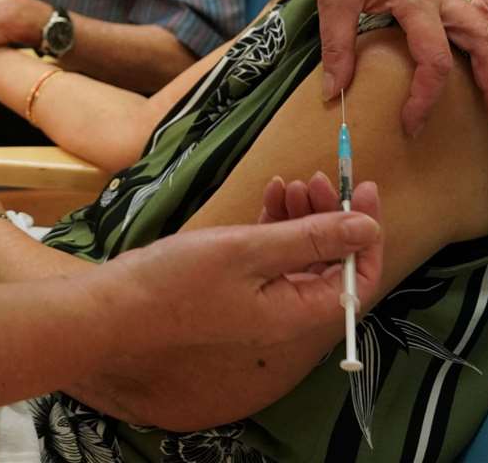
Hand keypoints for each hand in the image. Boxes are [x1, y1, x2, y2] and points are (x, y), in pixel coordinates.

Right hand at [96, 190, 382, 357]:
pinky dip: (277, 222)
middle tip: (325, 177)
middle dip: (334, 218)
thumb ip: (310, 238)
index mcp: (297, 311)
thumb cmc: (179, 283)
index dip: (368, 236)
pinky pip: (272, 253)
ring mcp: (260, 297)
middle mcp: (285, 309)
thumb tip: (366, 226)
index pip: (358, 280)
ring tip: (295, 181)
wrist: (119, 307)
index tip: (365, 192)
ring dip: (305, 216)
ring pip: (301, 253)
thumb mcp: (249, 251)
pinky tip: (271, 194)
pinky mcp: (237, 284)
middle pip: (331, 264)